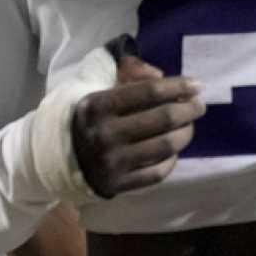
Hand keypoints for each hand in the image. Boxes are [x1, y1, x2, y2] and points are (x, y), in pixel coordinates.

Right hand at [70, 52, 203, 198]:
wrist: (56, 155)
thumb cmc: (84, 115)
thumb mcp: (93, 84)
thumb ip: (126, 71)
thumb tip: (160, 76)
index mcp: (96, 105)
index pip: (148, 92)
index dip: (178, 86)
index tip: (196, 84)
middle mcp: (104, 134)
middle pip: (163, 118)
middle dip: (189, 109)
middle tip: (199, 104)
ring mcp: (112, 162)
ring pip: (166, 146)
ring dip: (185, 133)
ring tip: (188, 125)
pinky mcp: (118, 185)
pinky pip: (158, 172)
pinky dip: (171, 158)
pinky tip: (172, 149)